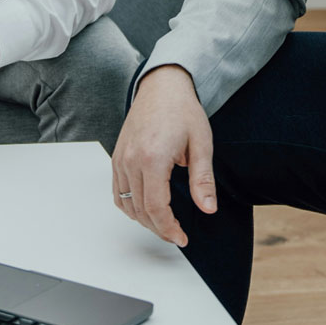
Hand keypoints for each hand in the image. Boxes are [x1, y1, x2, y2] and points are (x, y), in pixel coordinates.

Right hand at [111, 66, 214, 247]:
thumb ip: (203, 180)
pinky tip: (145, 208)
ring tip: (163, 224)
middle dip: (159, 228)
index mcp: (153, 158)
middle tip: (176, 235)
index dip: (169, 229)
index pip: (156, 208)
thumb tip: (208, 208)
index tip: (181, 238)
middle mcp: (131, 160)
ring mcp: (121, 159)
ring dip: (144, 220)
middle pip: (140, 210)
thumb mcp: (201, 144)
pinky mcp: (117, 157)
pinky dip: (129, 206)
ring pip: (126, 204)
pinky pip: (118, 191)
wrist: (162, 86)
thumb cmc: (182, 111)